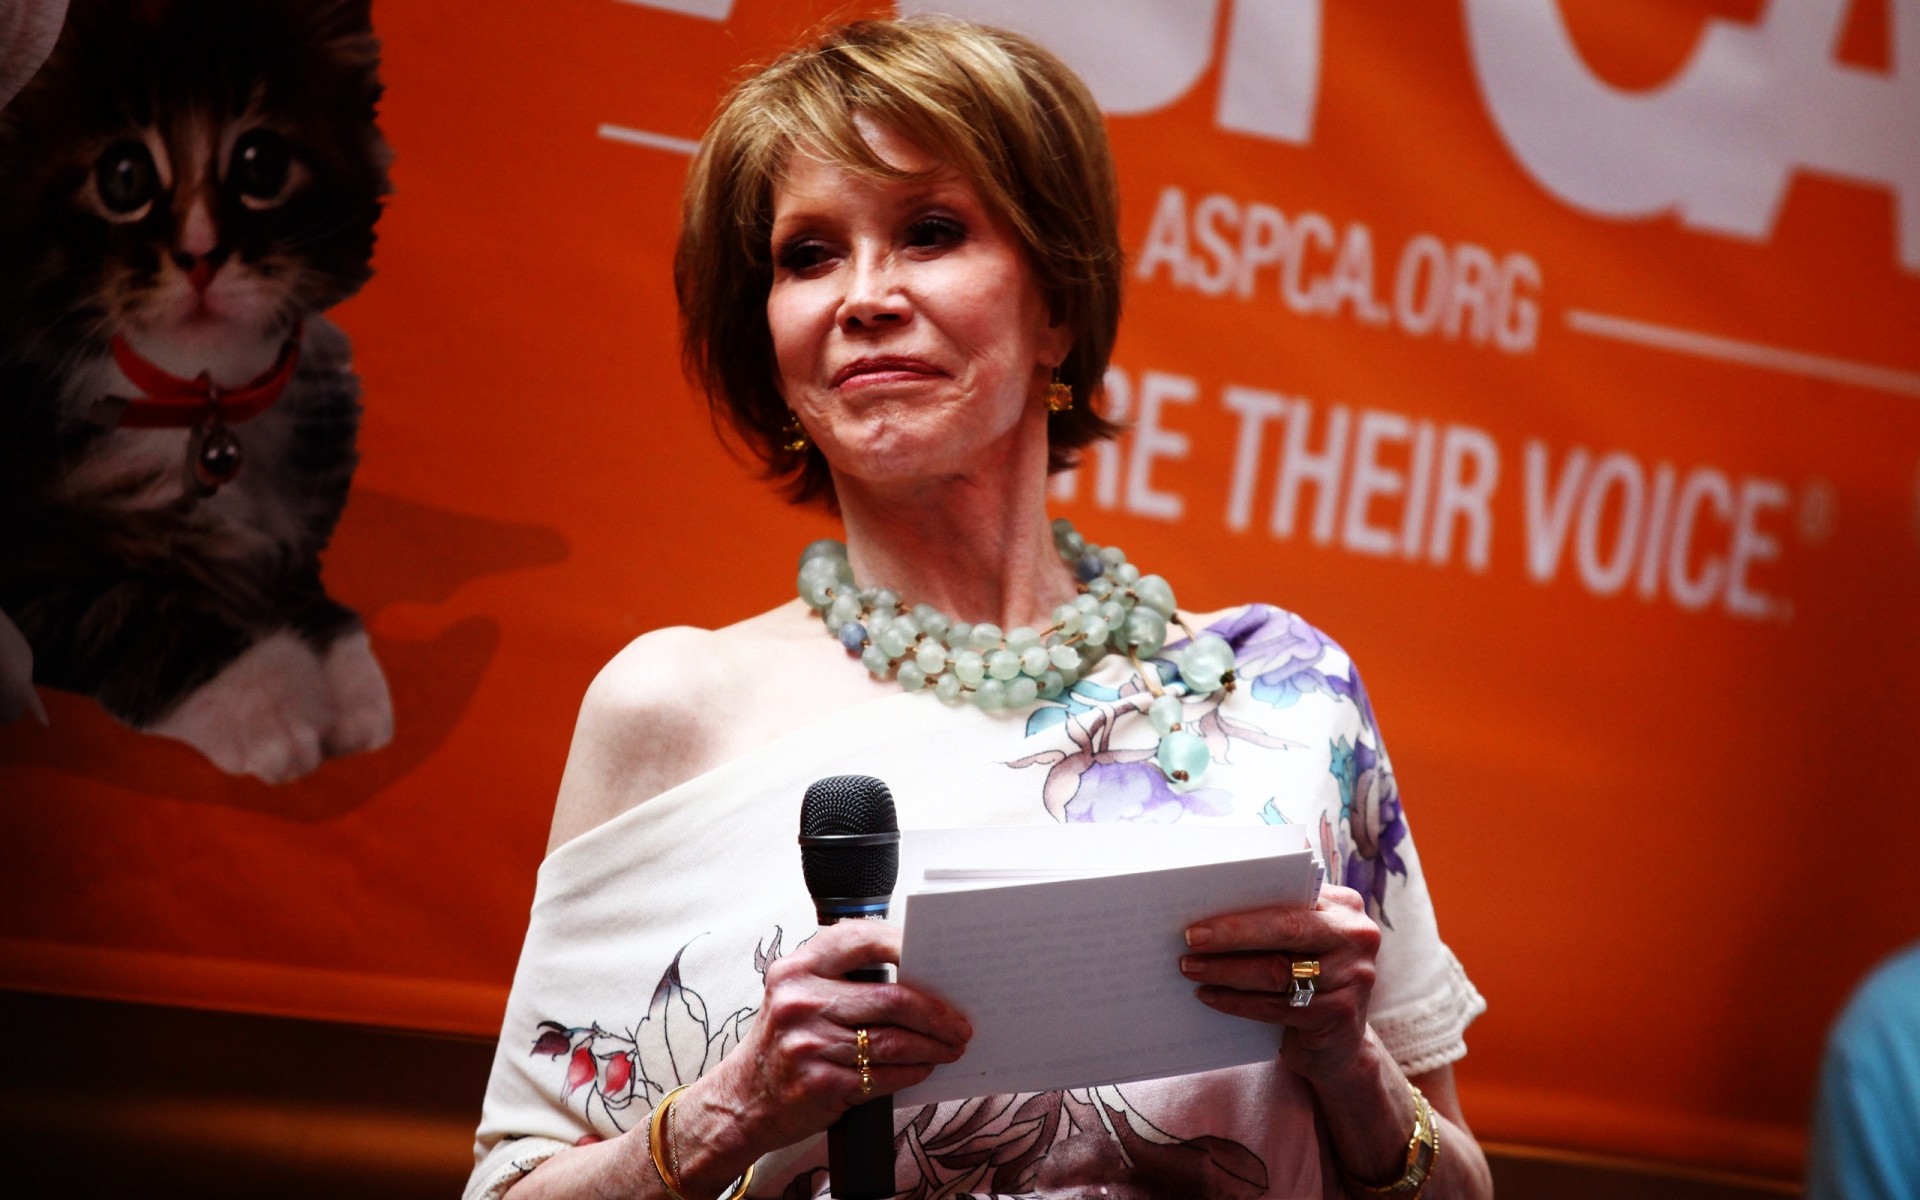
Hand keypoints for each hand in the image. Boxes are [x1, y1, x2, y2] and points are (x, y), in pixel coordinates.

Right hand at [695, 919, 972, 1157]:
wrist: (744, 1098)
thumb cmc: (786, 1039)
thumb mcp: (800, 994)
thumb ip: (846, 977)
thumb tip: (923, 973)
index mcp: (797, 968)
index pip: (864, 940)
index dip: (909, 947)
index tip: (942, 959)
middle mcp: (800, 1001)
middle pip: (892, 998)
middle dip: (938, 1012)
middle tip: (962, 1022)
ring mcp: (808, 1044)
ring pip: (893, 1041)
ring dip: (933, 1046)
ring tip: (952, 1047)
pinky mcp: (820, 1084)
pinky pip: (884, 1075)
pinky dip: (912, 1071)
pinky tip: (923, 1068)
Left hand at [1180, 885, 1381, 1083]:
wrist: (1340, 1044)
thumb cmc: (1309, 976)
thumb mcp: (1304, 940)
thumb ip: (1277, 916)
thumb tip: (1210, 903)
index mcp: (1345, 906)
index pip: (1288, 899)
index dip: (1241, 911)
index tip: (1198, 917)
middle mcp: (1357, 937)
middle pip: (1286, 931)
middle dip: (1231, 936)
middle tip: (1189, 942)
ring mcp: (1354, 977)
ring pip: (1277, 971)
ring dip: (1226, 971)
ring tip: (1191, 969)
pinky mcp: (1340, 1014)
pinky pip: (1277, 1006)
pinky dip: (1238, 1002)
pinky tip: (1210, 997)